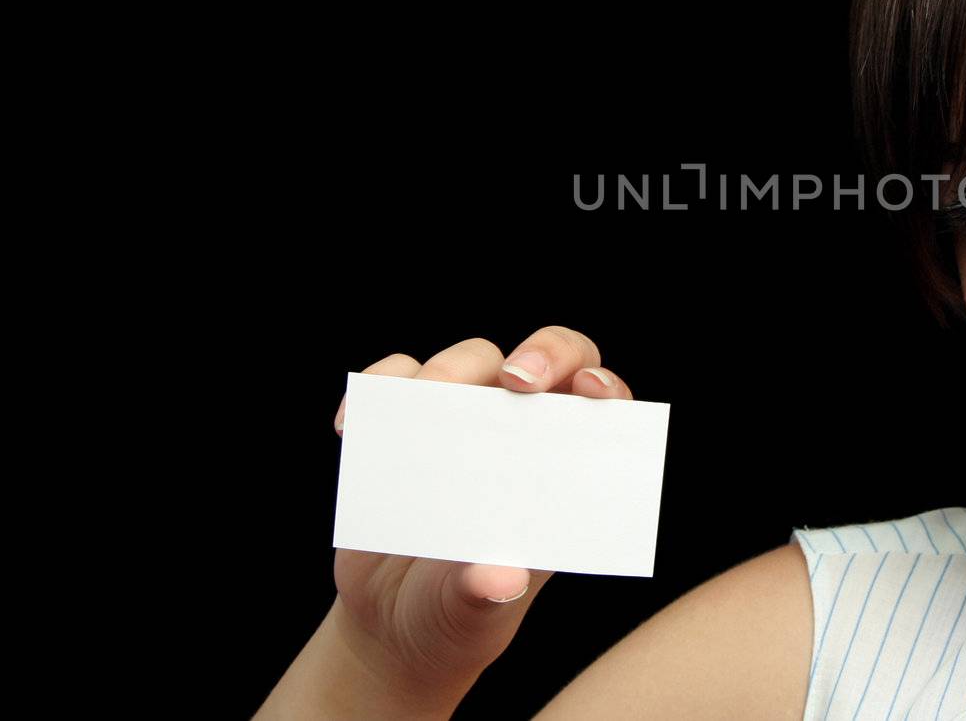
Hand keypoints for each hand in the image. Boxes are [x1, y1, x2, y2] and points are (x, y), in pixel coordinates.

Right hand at [328, 328, 632, 707]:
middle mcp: (523, 433)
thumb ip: (485, 597)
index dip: (604, 386)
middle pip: (550, 358)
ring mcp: (465, 420)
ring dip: (449, 371)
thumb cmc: (458, 613)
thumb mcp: (474, 614)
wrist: (395, 624)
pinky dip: (376, 386)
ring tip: (417, 408)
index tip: (590, 390)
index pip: (602, 409)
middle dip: (543, 352)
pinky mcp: (406, 422)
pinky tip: (351, 425)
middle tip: (516, 379)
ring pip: (474, 359)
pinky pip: (394, 378)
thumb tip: (499, 579)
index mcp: (562, 473)